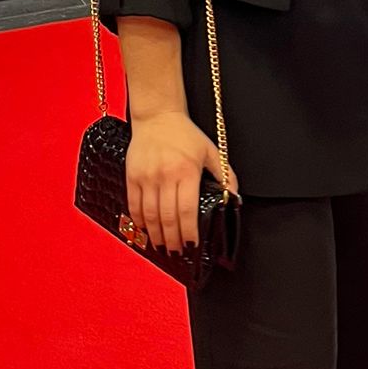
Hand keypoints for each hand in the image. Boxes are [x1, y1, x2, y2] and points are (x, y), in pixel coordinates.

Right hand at [126, 112, 234, 253]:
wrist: (157, 116)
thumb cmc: (186, 135)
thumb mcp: (211, 151)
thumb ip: (224, 174)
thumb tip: (235, 196)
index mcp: (187, 172)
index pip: (187, 210)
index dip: (188, 231)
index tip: (191, 245)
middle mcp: (165, 176)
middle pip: (167, 217)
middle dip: (173, 239)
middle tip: (177, 252)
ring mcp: (147, 177)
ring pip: (149, 214)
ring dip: (156, 235)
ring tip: (162, 247)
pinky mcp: (132, 176)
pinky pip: (134, 204)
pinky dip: (139, 220)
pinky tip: (145, 230)